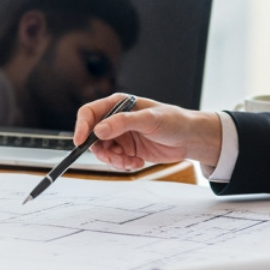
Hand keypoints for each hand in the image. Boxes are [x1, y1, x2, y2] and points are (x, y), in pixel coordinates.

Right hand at [78, 94, 222, 170]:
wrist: (190, 139)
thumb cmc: (174, 121)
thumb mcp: (149, 119)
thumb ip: (123, 123)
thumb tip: (99, 129)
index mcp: (118, 105)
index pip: (89, 113)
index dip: (81, 127)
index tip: (79, 142)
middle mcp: (116, 120)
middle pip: (92, 137)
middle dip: (101, 150)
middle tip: (116, 158)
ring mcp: (121, 136)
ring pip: (103, 152)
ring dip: (114, 160)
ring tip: (131, 161)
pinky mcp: (127, 150)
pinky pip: (115, 161)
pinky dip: (123, 165)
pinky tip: (138, 162)